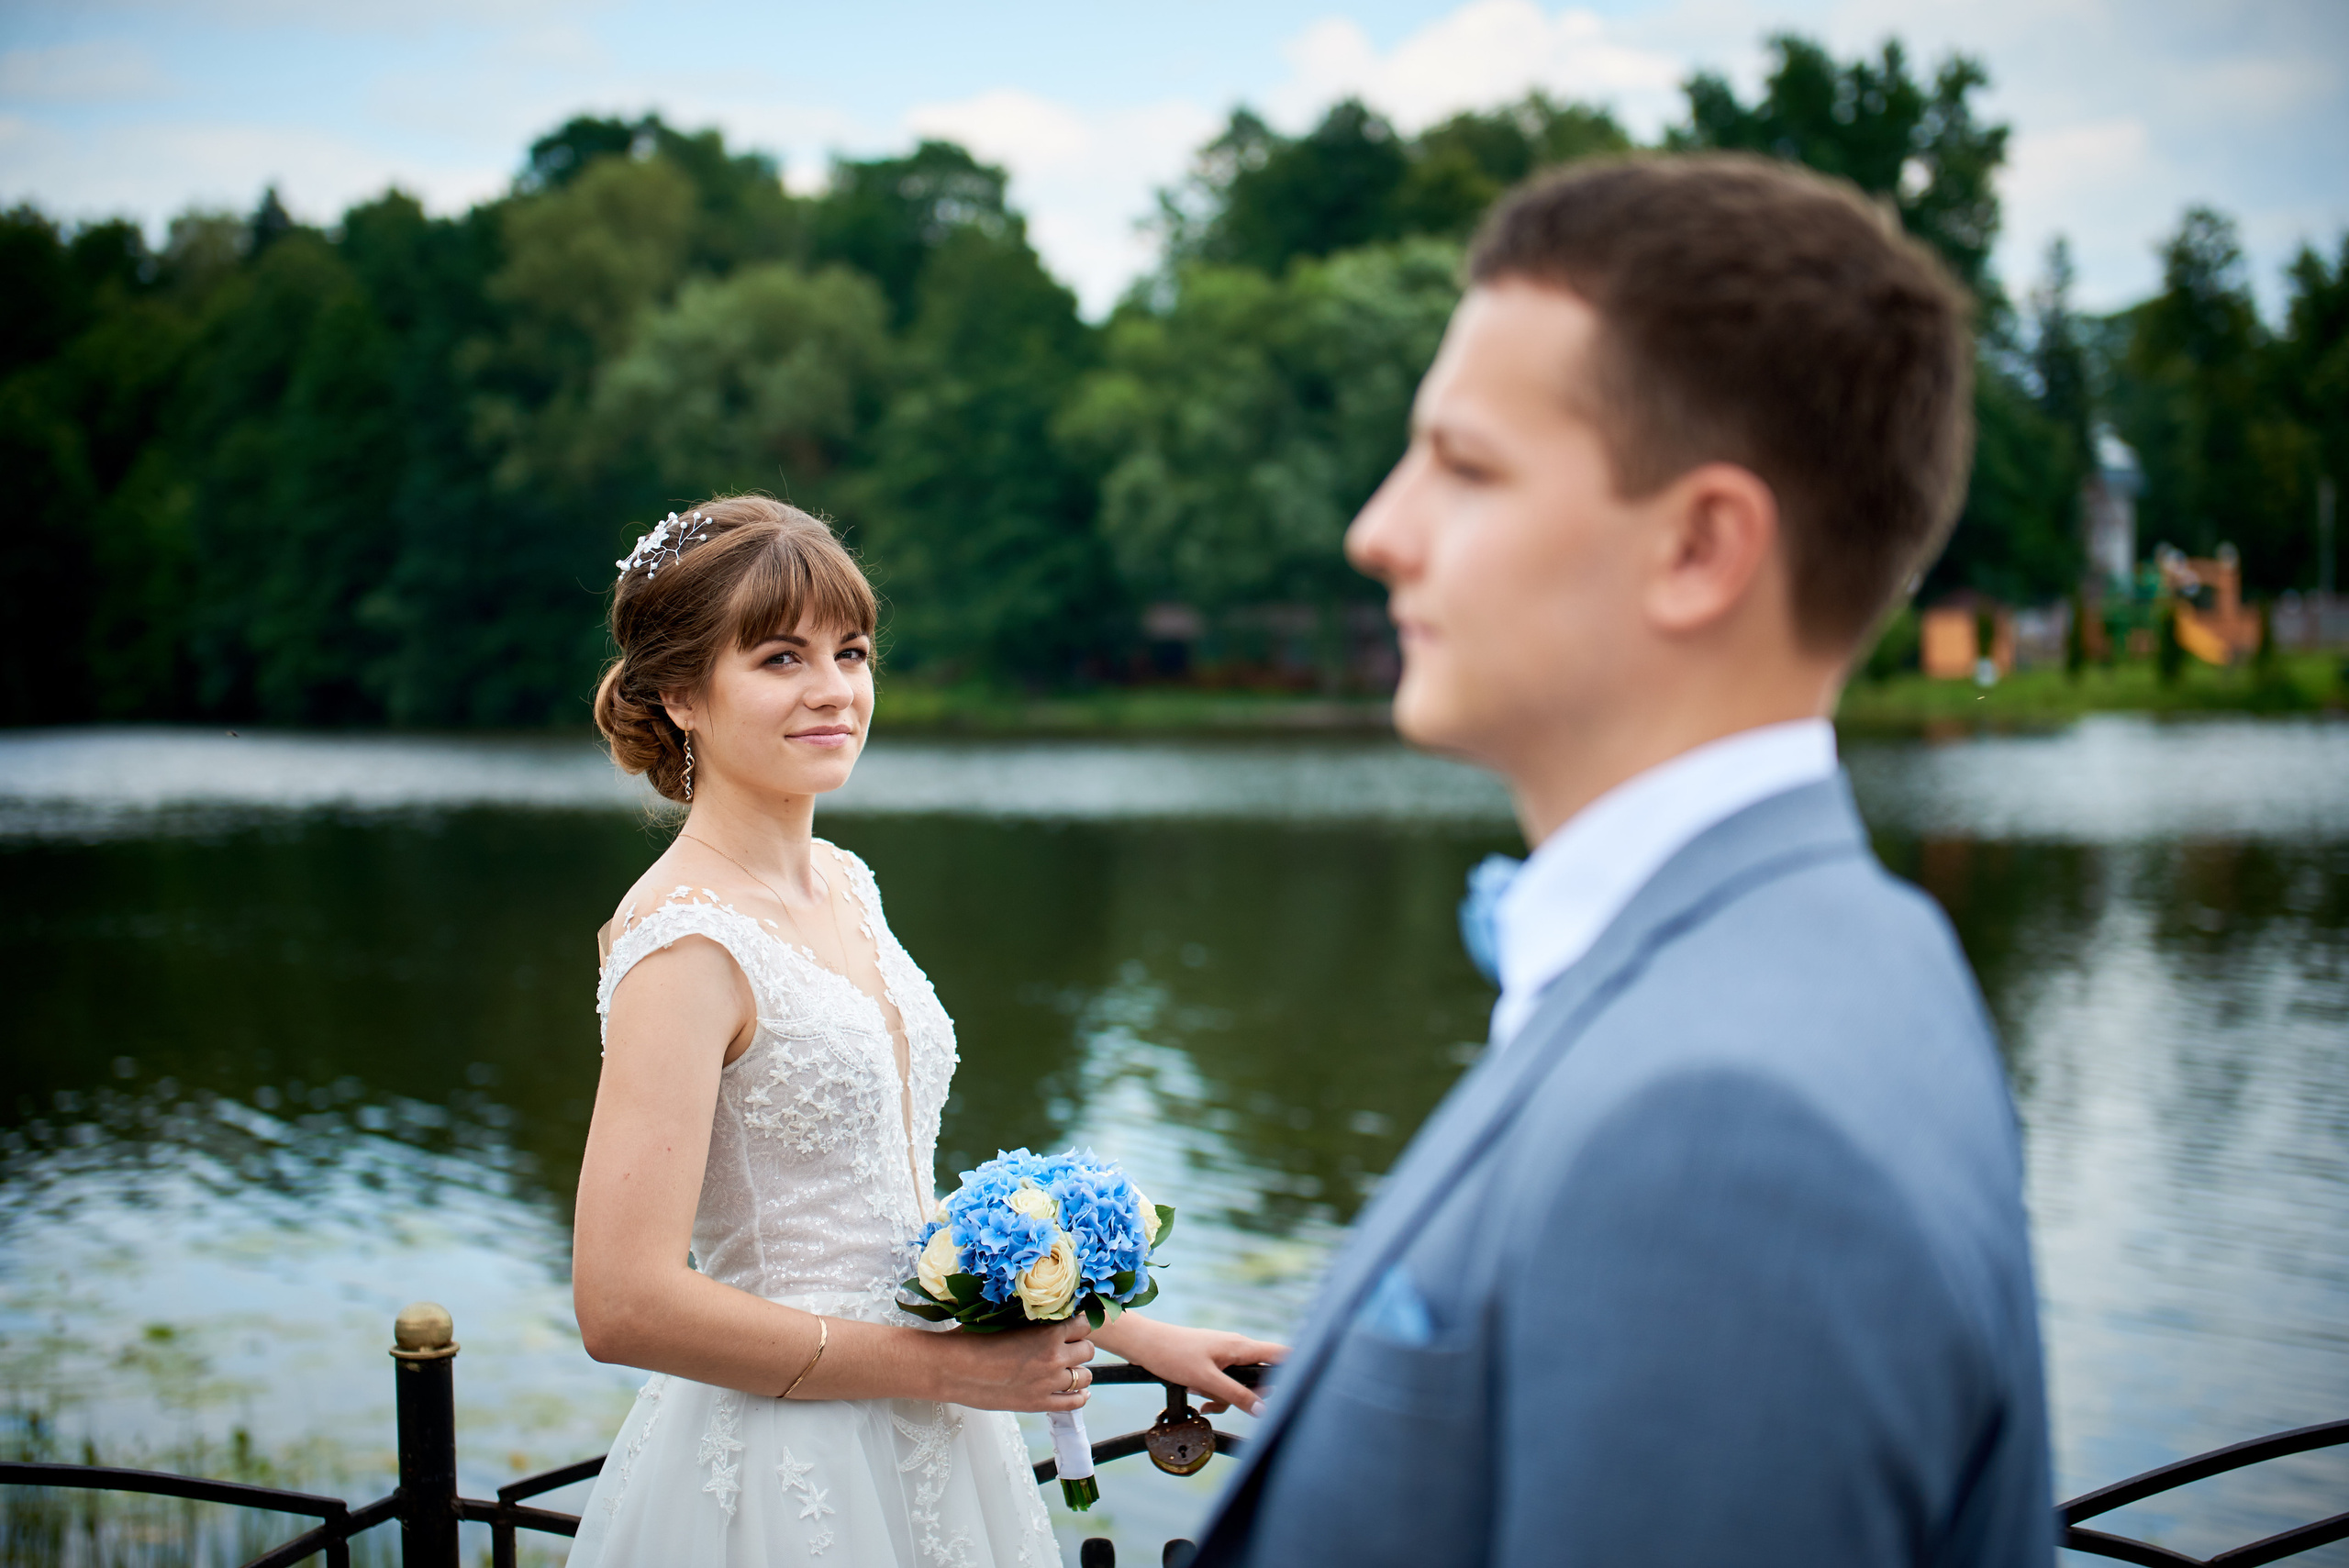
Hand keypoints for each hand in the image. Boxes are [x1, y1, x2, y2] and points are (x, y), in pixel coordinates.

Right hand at [933, 1318, 1096, 1412]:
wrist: (953, 1369)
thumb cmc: (973, 1339)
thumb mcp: (1007, 1320)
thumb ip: (1032, 1320)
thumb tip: (1046, 1314)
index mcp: (1047, 1333)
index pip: (1084, 1324)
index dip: (1078, 1323)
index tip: (1071, 1324)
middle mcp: (1053, 1358)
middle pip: (1088, 1350)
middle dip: (1079, 1346)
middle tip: (1066, 1346)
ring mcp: (1048, 1384)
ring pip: (1085, 1376)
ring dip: (1079, 1370)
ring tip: (1067, 1368)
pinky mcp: (1039, 1404)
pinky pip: (1074, 1403)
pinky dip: (1079, 1396)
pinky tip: (1077, 1391)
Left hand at [1094, 1316, 1286, 1416]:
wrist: (1145, 1345)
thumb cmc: (1173, 1354)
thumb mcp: (1206, 1380)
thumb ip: (1236, 1395)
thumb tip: (1263, 1409)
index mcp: (1241, 1347)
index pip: (1280, 1355)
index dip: (1293, 1371)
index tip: (1294, 1392)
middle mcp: (1237, 1348)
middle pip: (1260, 1375)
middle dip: (1250, 1395)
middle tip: (1232, 1404)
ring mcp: (1225, 1355)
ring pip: (1241, 1382)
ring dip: (1228, 1398)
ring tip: (1208, 1404)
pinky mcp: (1213, 1362)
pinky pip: (1225, 1382)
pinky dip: (1217, 1394)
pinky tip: (1202, 1401)